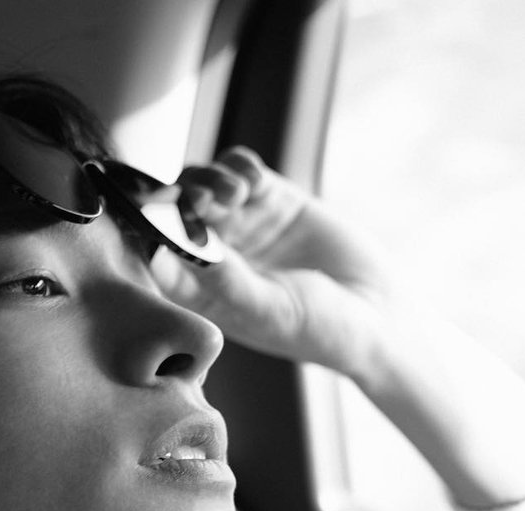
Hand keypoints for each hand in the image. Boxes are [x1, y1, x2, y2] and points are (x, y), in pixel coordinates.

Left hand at [152, 147, 403, 380]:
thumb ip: (226, 280)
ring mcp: (241, 225)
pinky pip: (241, 169)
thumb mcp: (269, 310)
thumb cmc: (319, 330)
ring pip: (202, 183)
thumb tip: (182, 248)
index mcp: (198, 292)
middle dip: (179, 197)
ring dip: (209, 179)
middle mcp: (212, 255)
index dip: (145, 233)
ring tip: (234, 194)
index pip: (154, 256)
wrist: (379, 315)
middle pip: (173, 211)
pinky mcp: (272, 200)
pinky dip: (239, 166)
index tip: (150, 218)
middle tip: (200, 198)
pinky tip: (255, 181)